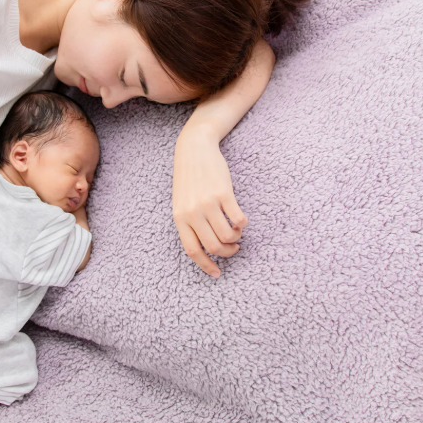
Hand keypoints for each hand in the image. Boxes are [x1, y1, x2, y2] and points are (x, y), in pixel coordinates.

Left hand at [172, 128, 247, 277]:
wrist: (194, 149)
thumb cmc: (188, 178)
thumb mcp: (181, 202)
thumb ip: (188, 223)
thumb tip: (204, 247)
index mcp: (179, 218)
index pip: (192, 250)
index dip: (206, 265)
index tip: (217, 274)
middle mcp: (193, 212)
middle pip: (213, 246)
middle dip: (227, 253)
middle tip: (234, 249)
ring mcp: (208, 203)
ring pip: (228, 235)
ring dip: (236, 238)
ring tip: (237, 233)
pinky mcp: (223, 193)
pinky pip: (238, 219)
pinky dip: (243, 224)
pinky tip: (241, 221)